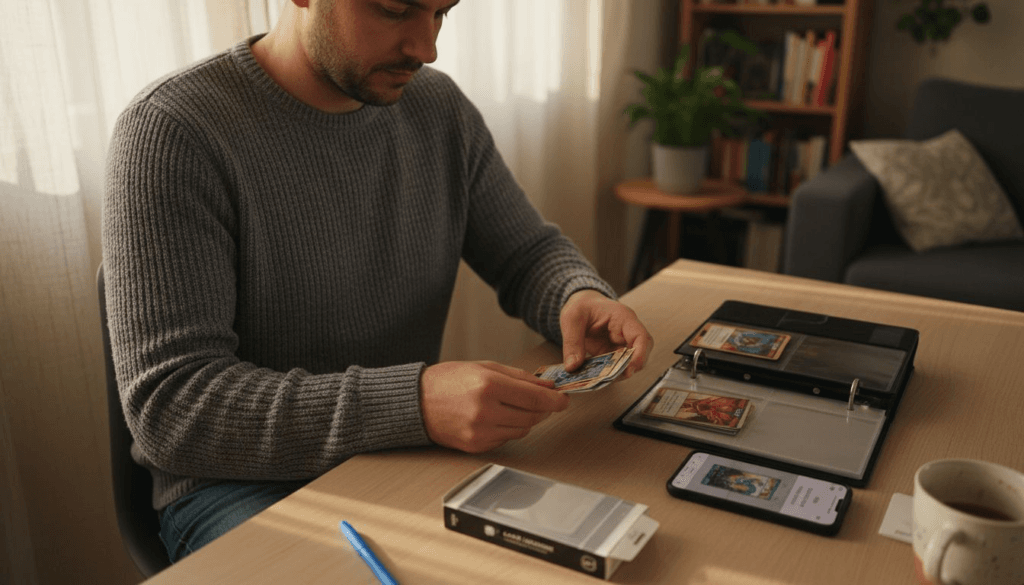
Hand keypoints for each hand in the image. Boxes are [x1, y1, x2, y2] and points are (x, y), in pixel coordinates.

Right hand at [420, 361, 568, 452]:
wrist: (416, 403)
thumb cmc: (448, 381)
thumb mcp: (485, 367)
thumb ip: (519, 377)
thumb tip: (547, 387)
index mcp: (488, 386)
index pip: (535, 399)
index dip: (555, 401)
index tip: (564, 400)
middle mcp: (485, 411)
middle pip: (532, 416)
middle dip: (543, 410)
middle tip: (544, 402)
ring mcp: (480, 432)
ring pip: (522, 430)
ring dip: (526, 419)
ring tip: (514, 406)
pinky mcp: (476, 446)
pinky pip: (506, 439)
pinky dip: (509, 429)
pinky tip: (497, 417)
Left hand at [559, 289, 652, 376]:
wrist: (582, 305)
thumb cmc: (580, 306)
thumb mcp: (571, 319)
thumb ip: (572, 342)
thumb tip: (572, 367)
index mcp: (622, 317)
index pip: (641, 336)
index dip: (640, 354)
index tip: (629, 369)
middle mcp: (627, 332)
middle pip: (641, 352)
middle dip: (630, 367)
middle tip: (612, 378)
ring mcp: (621, 343)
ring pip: (630, 362)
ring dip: (618, 372)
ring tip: (600, 379)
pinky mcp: (613, 353)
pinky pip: (616, 366)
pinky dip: (608, 373)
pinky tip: (596, 378)